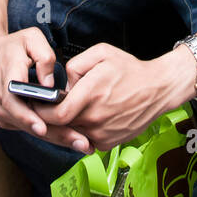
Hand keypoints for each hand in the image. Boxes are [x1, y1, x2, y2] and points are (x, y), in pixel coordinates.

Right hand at [0, 28, 89, 151]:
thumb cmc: (11, 47)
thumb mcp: (31, 39)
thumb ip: (44, 56)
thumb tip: (50, 82)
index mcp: (5, 78)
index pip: (13, 102)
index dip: (27, 117)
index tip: (42, 127)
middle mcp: (0, 100)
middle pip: (28, 123)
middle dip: (55, 135)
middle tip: (81, 143)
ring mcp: (2, 112)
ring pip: (30, 129)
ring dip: (55, 138)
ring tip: (81, 144)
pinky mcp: (6, 118)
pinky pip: (28, 128)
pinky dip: (48, 133)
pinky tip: (69, 138)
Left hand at [45, 43, 182, 152]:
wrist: (158, 89)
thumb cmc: (130, 70)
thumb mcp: (102, 53)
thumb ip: (75, 65)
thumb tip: (63, 85)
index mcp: (92, 93)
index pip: (56, 115)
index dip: (42, 112)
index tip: (38, 104)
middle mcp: (96, 117)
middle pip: (60, 126)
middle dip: (50, 118)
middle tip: (49, 107)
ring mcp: (102, 133)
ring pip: (72, 134)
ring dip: (66, 125)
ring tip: (71, 109)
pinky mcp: (108, 143)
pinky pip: (85, 140)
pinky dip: (81, 131)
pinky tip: (88, 117)